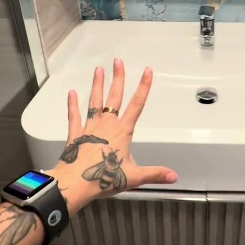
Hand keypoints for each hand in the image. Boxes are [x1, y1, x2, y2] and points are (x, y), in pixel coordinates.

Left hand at [48, 59, 177, 212]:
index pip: (137, 104)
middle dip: (118, 78)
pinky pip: (74, 116)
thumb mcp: (134, 177)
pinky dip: (73, 104)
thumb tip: (173, 176)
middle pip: (114, 96)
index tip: (147, 71)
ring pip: (94, 101)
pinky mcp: (75, 134)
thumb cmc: (104, 178)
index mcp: (122, 132)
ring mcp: (90, 127)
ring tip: (98, 70)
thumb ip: (154, 174)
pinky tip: (71, 93)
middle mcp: (107, 125)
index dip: (143, 87)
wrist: (76, 183)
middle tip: (118, 62)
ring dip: (97, 85)